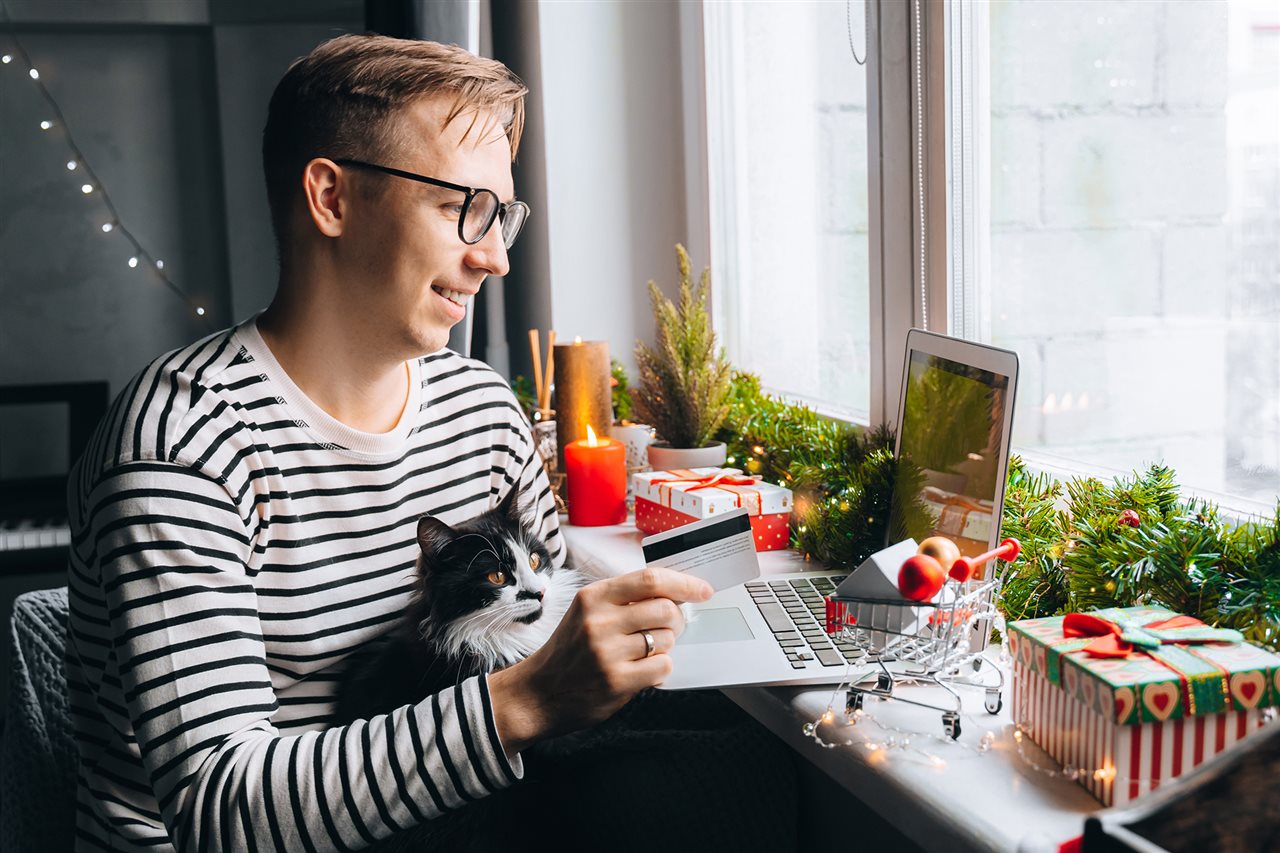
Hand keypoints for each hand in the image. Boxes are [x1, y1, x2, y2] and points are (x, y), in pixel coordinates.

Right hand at [488, 567, 712, 754]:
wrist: (537, 693)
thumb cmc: (569, 651)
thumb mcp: (586, 612)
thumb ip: (624, 599)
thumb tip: (675, 592)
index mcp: (593, 596)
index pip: (650, 580)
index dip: (683, 583)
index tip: (702, 590)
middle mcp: (599, 620)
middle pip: (665, 609)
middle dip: (676, 620)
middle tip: (667, 629)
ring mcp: (607, 652)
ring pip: (667, 639)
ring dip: (665, 646)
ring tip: (642, 653)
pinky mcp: (616, 680)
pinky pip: (662, 667)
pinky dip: (659, 669)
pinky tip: (640, 671)